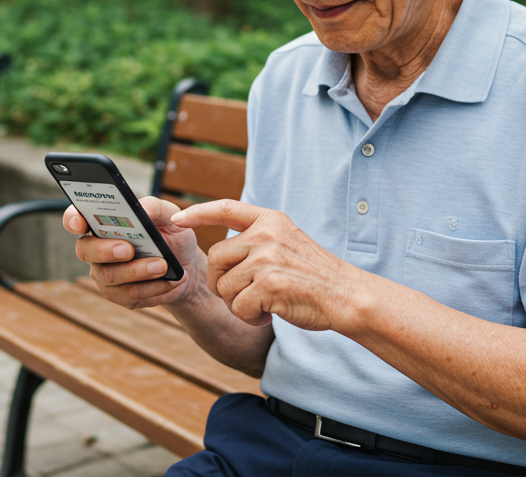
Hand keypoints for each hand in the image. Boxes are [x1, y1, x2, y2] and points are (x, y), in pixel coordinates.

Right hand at [64, 196, 206, 309]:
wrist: (187, 266)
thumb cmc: (171, 235)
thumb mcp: (170, 216)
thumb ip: (156, 207)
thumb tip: (142, 209)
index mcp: (103, 223)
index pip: (76, 219)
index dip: (72, 220)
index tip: (80, 222)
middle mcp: (97, 249)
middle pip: (86, 250)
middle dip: (106, 250)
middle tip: (129, 249)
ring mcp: (105, 273)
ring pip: (110, 276)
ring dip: (138, 271)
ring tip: (163, 266)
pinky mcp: (119, 295)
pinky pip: (129, 295)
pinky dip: (153, 288)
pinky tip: (170, 281)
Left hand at [172, 200, 363, 330]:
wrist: (346, 296)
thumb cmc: (314, 276)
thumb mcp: (287, 242)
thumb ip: (258, 241)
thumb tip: (218, 256)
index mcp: (270, 220)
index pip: (225, 208)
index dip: (198, 212)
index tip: (178, 218)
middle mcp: (266, 234)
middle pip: (215, 257)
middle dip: (221, 282)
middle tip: (244, 294)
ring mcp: (267, 258)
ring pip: (224, 286)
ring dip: (238, 303)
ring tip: (264, 303)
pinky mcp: (268, 285)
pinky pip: (237, 307)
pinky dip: (249, 317)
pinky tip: (270, 314)